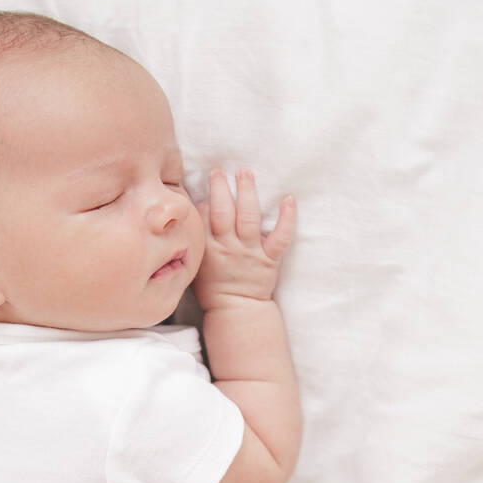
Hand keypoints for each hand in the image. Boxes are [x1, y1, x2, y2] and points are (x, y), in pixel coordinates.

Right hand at [193, 168, 296, 306]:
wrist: (236, 310)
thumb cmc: (212, 287)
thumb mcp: (194, 265)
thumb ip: (195, 241)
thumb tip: (195, 213)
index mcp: (207, 249)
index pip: (202, 218)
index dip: (202, 201)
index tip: (203, 191)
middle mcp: (228, 247)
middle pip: (222, 212)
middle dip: (219, 188)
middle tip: (218, 171)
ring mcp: (250, 252)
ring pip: (248, 217)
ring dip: (246, 192)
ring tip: (244, 173)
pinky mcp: (270, 258)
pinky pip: (280, 237)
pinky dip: (287, 218)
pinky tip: (288, 199)